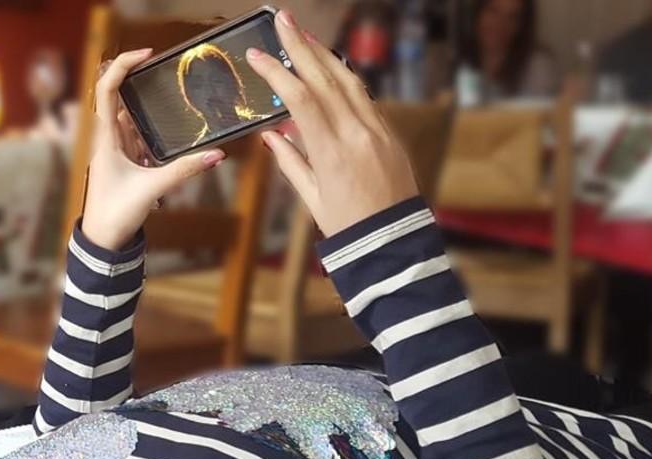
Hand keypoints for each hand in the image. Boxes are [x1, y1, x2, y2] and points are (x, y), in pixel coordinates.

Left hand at [81, 49, 226, 250]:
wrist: (102, 241)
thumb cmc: (115, 213)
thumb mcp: (153, 189)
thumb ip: (185, 170)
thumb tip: (217, 155)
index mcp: (105, 137)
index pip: (107, 89)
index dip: (122, 65)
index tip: (146, 55)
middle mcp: (107, 138)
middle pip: (118, 95)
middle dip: (138, 79)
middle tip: (163, 67)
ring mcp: (115, 149)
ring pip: (129, 115)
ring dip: (146, 103)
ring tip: (170, 88)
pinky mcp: (124, 161)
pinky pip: (137, 134)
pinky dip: (150, 126)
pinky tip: (168, 125)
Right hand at [244, 10, 418, 236]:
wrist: (395, 242)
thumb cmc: (349, 227)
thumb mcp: (312, 199)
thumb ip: (291, 162)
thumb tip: (271, 134)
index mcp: (332, 153)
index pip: (300, 100)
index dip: (278, 73)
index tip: (257, 55)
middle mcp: (357, 134)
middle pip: (325, 79)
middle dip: (301, 46)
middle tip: (282, 20)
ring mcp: (377, 131)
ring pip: (349, 81)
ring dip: (324, 54)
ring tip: (304, 34)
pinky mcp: (390, 134)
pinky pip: (364, 97)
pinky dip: (345, 78)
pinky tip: (331, 66)